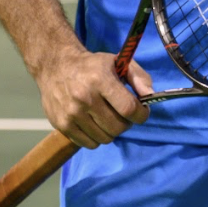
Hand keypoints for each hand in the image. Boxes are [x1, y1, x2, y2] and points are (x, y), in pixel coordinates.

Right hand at [36, 43, 151, 147]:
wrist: (55, 66)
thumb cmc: (92, 66)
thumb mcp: (118, 62)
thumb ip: (139, 77)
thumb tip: (151, 97)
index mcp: (100, 80)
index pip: (128, 108)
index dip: (141, 114)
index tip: (142, 112)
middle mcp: (84, 98)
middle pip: (118, 127)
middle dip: (127, 123)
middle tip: (123, 114)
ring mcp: (71, 113)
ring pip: (105, 138)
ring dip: (112, 131)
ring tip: (108, 118)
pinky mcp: (62, 124)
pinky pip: (89, 144)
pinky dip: (97, 138)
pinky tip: (95, 124)